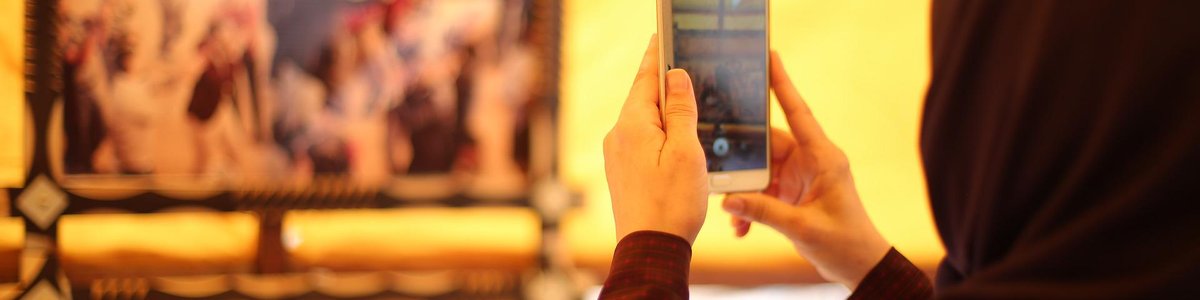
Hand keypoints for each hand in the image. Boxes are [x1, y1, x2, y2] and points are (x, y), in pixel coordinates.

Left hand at [604, 35, 707, 243]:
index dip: (658, 56)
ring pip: (643, 120)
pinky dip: (659, 131)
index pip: (646, 78)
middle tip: (679, 61)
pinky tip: (674, 137)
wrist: (650, 248)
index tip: (663, 37)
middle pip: (643, 98)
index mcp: (633, 125)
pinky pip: (641, 139)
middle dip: (663, 82)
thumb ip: (682, 110)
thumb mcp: (687, 151)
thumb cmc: (673, 203)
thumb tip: (675, 76)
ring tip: (684, 99)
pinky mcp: (622, 171)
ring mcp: (617, 155)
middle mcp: (618, 135)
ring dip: (664, 110)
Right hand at [721, 52, 890, 288]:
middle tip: (716, 162)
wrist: (860, 268)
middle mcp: (810, 161)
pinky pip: (763, 191)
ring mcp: (800, 177)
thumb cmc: (845, 243)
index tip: (769, 56)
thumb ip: (763, 212)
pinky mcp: (793, 194)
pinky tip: (741, 227)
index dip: (782, 84)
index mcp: (822, 157)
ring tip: (731, 210)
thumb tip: (728, 201)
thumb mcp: (802, 228)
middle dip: (742, 158)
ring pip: (761, 171)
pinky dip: (750, 207)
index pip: (798, 112)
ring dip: (744, 191)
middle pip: (768, 145)